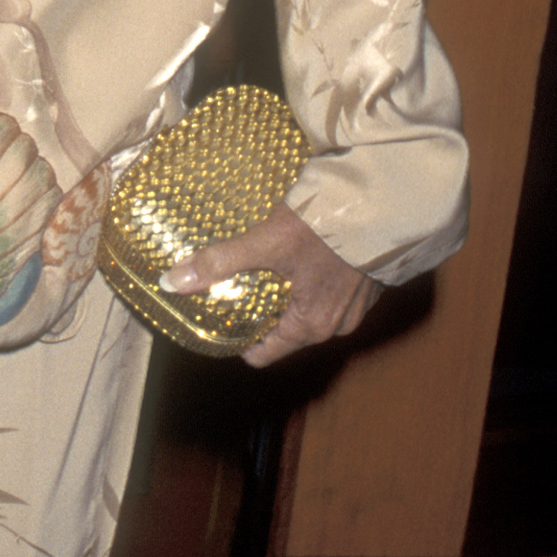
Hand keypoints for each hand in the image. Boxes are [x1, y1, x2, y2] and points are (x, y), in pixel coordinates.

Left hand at [159, 196, 379, 369]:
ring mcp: (355, 304)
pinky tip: (296, 251)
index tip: (216, 317)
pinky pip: (328, 289)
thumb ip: (220, 262)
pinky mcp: (365, 280)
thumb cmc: (326, 228)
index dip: (236, 339)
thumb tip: (172, 282)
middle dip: (259, 309)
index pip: (264, 354)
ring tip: (260, 263)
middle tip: (232, 284)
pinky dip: (310, 277)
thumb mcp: (266, 243)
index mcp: (311, 326)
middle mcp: (336, 324)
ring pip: (307, 308)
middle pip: (283, 330)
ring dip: (286, 290)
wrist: (384, 202)